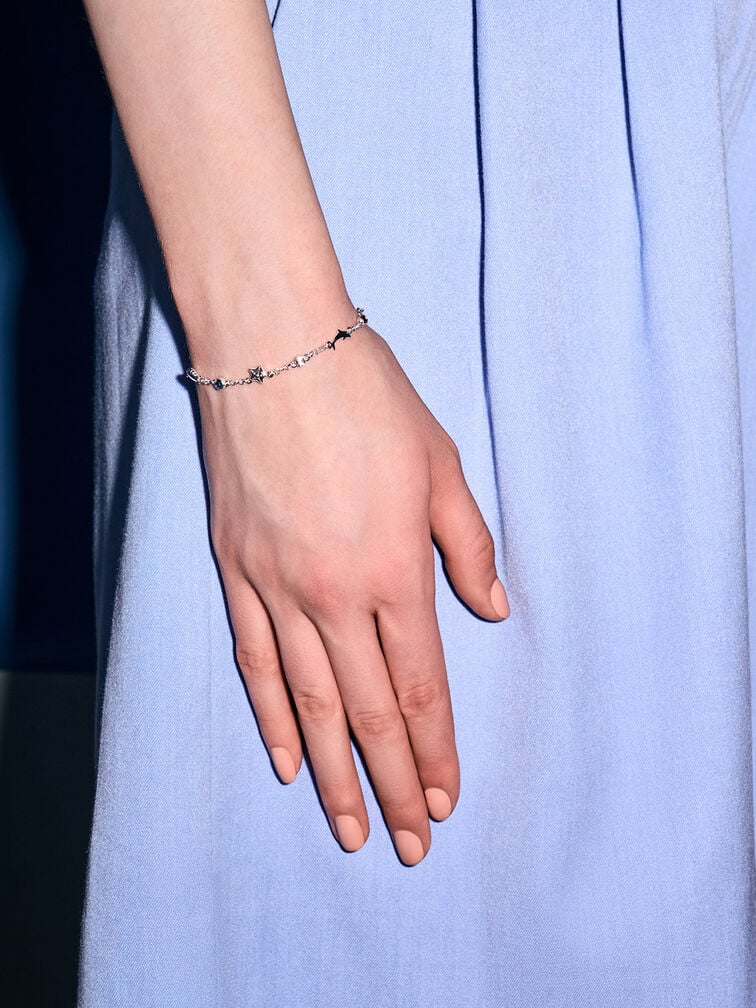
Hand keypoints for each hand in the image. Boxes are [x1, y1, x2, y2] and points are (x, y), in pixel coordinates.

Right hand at [196, 323, 509, 865]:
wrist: (274, 349)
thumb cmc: (367, 398)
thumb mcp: (441, 463)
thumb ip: (469, 545)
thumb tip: (492, 612)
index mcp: (395, 569)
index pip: (421, 685)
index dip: (437, 749)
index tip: (446, 798)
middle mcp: (335, 594)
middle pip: (369, 711)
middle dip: (394, 784)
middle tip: (410, 844)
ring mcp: (278, 587)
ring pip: (309, 703)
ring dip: (335, 773)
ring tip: (349, 828)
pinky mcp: (236, 571)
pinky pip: (255, 661)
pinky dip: (271, 718)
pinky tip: (287, 762)